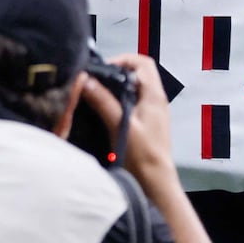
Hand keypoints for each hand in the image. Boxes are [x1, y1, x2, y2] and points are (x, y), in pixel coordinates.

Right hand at [80, 54, 177, 192]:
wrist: (156, 183)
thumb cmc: (142, 155)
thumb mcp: (120, 125)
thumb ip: (104, 102)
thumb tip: (87, 81)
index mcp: (154, 95)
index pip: (143, 63)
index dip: (123, 59)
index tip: (103, 68)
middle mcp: (156, 100)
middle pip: (139, 73)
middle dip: (117, 72)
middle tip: (97, 80)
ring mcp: (153, 112)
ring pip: (136, 88)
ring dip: (118, 86)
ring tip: (98, 93)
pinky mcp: (148, 124)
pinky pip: (135, 102)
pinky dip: (120, 99)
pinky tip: (106, 111)